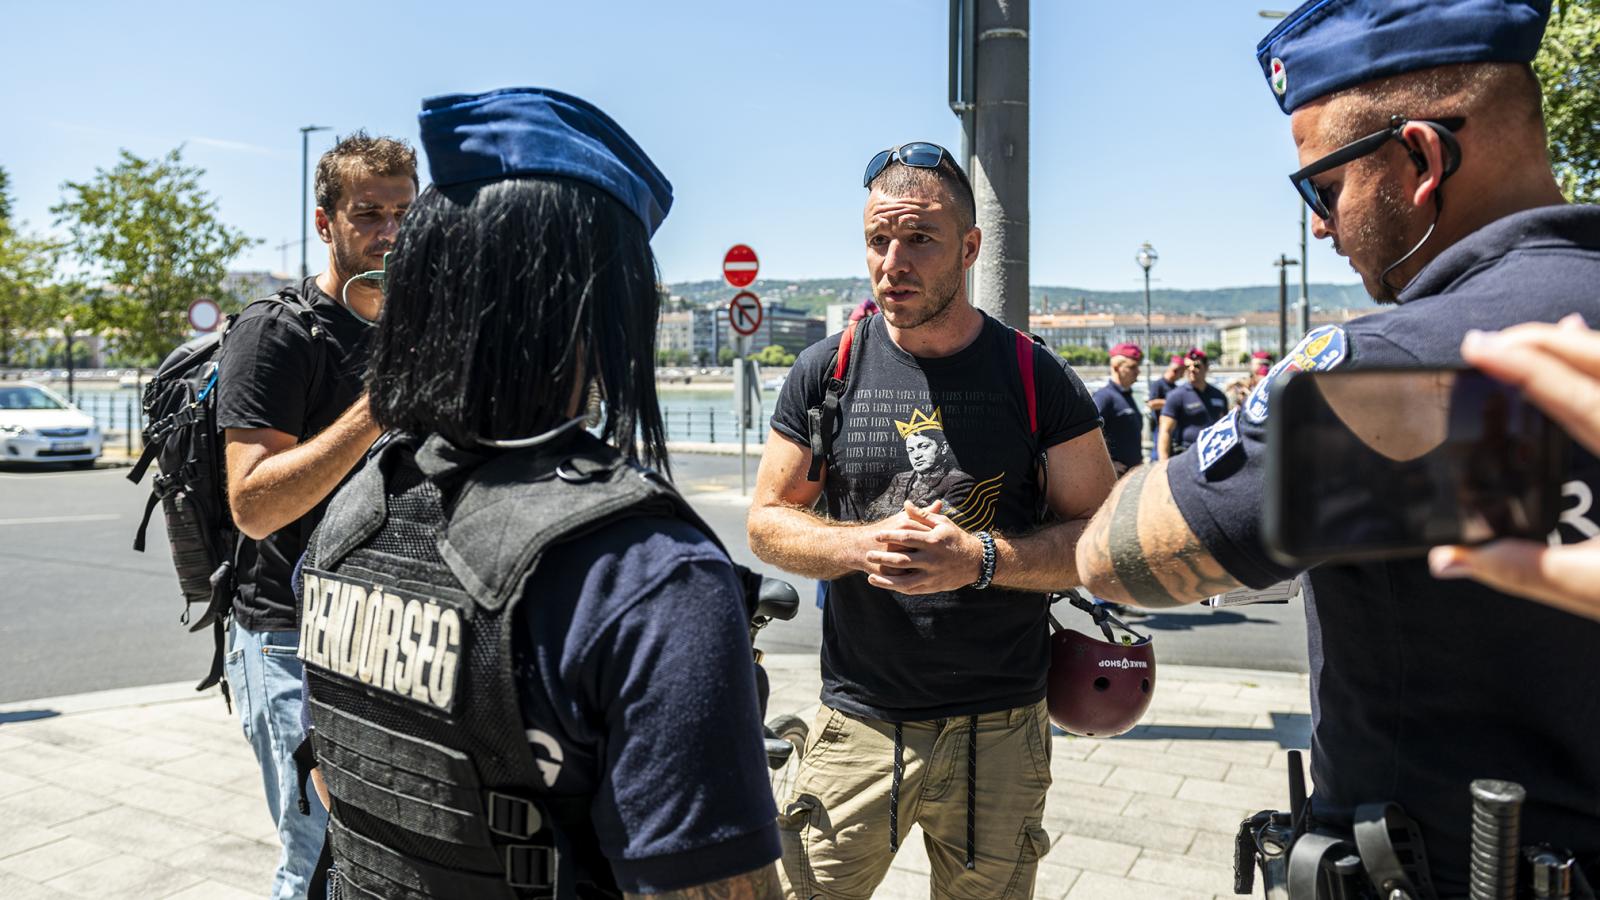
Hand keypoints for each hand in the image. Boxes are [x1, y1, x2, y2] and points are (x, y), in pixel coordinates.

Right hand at [849, 501, 935, 578]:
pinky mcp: (888, 572)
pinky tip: (923, 578)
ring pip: (916, 566)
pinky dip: (915, 579)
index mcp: (904, 526)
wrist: (859, 546)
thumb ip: (922, 513)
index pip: (928, 533)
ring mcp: (893, 557)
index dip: (938, 539)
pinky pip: (906, 578)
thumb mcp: (903, 518)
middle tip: (943, 558)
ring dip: (926, 569)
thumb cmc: (886, 530)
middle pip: (924, 551)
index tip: (945, 544)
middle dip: (935, 556)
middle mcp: (899, 541)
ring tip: (934, 569)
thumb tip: (940, 503)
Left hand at [864, 500, 983, 594]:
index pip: (907, 537)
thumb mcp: (943, 523)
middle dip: (883, 558)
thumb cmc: (956, 538)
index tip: (877, 535)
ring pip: (904, 580)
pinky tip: (884, 585)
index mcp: (934, 541)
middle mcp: (932, 559)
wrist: (975, 561)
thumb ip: (923, 515)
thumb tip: (906, 503)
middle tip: (868, 555)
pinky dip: (896, 588)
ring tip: (870, 576)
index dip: (890, 536)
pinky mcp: (932, 586)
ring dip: (885, 580)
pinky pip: (911, 589)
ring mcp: (932, 575)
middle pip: (902, 559)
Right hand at [1429, 315, 1599, 619]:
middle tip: (1488, 341)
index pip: (1579, 397)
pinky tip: (1588, 353)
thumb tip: (1448, 560)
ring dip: (1578, 348)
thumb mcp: (1599, 590)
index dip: (1525, 366)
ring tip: (1530, 340)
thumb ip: (1524, 569)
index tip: (1479, 347)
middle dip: (1546, 341)